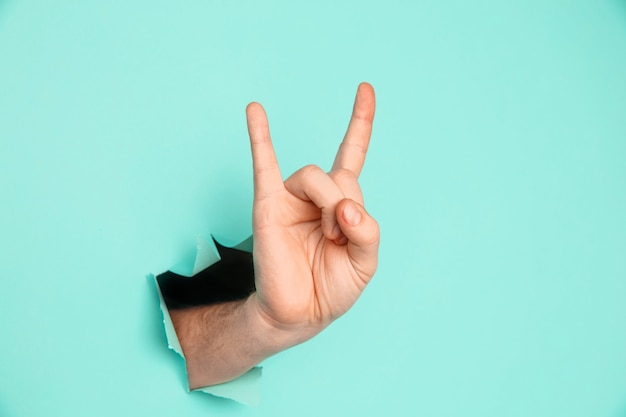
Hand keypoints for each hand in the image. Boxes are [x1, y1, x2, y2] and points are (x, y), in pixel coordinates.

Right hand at [246, 82, 379, 347]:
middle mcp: (315, 194)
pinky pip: (264, 164)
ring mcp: (291, 197)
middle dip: (347, 205)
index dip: (360, 122)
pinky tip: (256, 109)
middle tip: (339, 237)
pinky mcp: (269, 205)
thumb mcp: (366, 263)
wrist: (300, 313)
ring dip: (328, 205)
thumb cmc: (332, 287)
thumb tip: (346, 207)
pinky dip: (260, 135)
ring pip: (314, 175)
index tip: (365, 89)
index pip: (352, 152)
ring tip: (327, 235)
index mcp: (342, 202)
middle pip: (340, 173)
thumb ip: (368, 232)